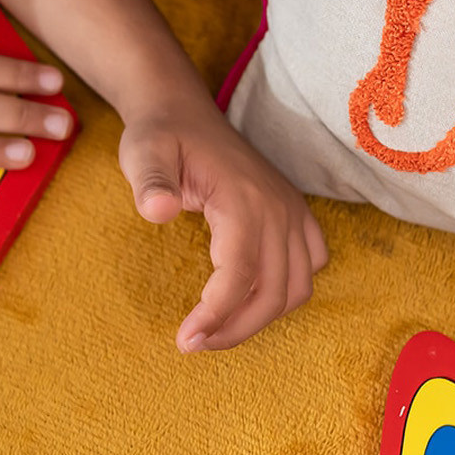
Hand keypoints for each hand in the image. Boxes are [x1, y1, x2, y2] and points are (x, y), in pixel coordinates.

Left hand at [118, 93, 327, 350]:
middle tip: (194, 343)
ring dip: (262, 318)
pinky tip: (250, 297)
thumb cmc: (161, 136)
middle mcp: (278, 208)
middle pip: (274, 291)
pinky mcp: (295, 215)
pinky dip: (286, 292)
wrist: (183, 111)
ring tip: (218, 329)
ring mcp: (292, 212)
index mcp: (244, 198)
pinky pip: (311, 266)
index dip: (216, 315)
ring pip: (297, 287)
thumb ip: (149, 182)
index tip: (185, 340)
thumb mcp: (143, 153)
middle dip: (236, 328)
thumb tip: (157, 211)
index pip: (241, 273)